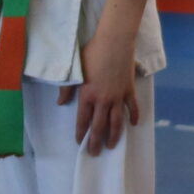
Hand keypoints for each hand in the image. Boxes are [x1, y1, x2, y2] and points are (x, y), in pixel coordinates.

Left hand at [57, 19, 141, 152]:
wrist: (114, 41)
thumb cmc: (91, 52)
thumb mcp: (75, 70)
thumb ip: (67, 88)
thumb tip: (60, 102)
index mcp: (87, 95)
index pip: (83, 120)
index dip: (81, 133)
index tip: (80, 143)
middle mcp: (102, 100)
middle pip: (99, 126)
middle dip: (96, 142)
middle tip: (94, 153)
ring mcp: (118, 96)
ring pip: (116, 122)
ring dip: (114, 136)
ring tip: (112, 146)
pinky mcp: (129, 90)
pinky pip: (132, 107)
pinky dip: (133, 116)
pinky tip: (133, 124)